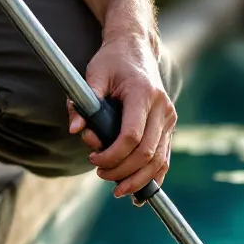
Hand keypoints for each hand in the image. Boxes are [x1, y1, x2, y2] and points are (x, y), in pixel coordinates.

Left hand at [69, 33, 174, 200]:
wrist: (136, 48)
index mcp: (144, 94)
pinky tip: (139, 195)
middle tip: (100, 175)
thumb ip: (82, 102)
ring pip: (159, 161)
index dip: (112, 155)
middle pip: (146, 154)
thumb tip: (75, 129)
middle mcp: (162, 108)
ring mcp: (169, 119)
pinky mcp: (169, 126)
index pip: (132, 136)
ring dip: (138, 181)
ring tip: (117, 190)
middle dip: (122, 172)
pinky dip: (153, 178)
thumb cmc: (112, 61)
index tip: (93, 158)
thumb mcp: (93, 74)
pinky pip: (164, 159)